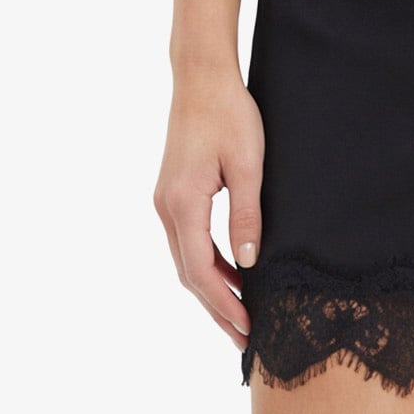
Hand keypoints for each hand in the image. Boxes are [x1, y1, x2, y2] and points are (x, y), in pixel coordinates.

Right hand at [153, 74, 263, 352]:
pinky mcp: (172, 192)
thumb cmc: (229, 113)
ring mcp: (165, 200)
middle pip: (188, 274)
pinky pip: (187, 240)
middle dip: (216, 307)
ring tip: (239, 314)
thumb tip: (248, 264)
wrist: (201, 77)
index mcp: (183, 203)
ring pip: (186, 259)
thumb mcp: (248, 164)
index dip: (223, 304)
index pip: (200, 271)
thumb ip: (246, 215)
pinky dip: (207, 263)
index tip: (246, 327)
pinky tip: (230, 272)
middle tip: (245, 337)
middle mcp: (166, 207)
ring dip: (211, 288)